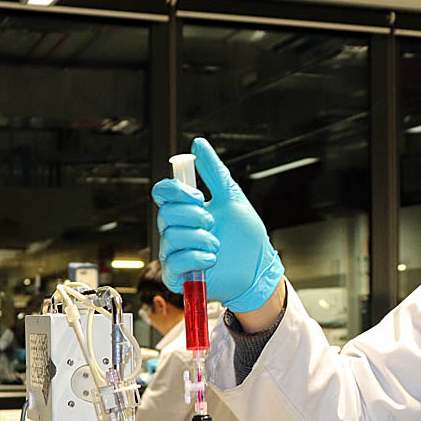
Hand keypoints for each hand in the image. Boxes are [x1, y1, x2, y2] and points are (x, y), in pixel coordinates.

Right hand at [152, 138, 284, 312]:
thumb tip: (198, 145)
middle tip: (213, 222)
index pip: (162, 193)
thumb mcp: (232, 197)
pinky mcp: (178, 276)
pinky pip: (173, 264)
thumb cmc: (246, 236)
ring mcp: (176, 253)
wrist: (258, 267)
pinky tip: (211, 258)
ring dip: (199, 239)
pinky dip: (194, 258)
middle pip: (164, 214)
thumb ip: (214, 172)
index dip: (176, 191)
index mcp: (186, 209)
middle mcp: (177, 230)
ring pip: (170, 239)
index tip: (199, 195)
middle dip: (193, 217)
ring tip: (217, 244)